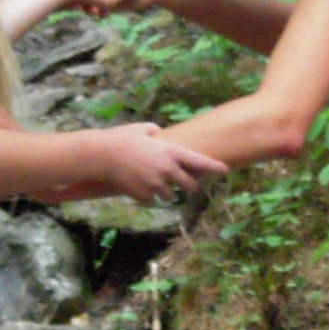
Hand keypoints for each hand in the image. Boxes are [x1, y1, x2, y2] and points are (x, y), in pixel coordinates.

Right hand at [102, 122, 226, 203]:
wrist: (103, 156)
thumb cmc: (121, 138)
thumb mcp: (141, 128)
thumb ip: (154, 131)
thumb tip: (157, 132)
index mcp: (171, 152)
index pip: (199, 162)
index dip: (214, 168)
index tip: (226, 171)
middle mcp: (167, 170)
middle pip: (190, 187)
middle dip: (190, 187)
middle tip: (189, 186)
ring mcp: (156, 184)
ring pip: (170, 197)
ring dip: (166, 193)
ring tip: (153, 183)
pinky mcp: (144, 195)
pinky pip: (151, 200)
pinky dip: (147, 197)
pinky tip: (137, 187)